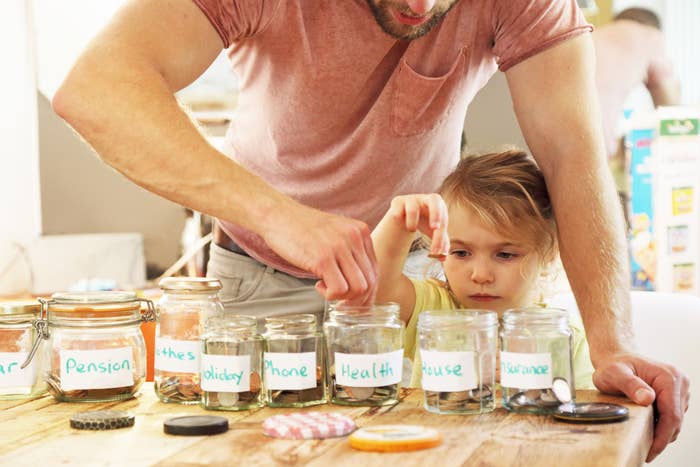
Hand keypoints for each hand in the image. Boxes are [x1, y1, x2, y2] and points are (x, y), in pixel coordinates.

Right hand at [262, 202, 377, 304]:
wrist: (277, 214)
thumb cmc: (302, 228)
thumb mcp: (335, 233)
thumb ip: (349, 251)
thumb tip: (359, 284)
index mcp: (361, 232)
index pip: (375, 271)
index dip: (367, 292)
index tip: (353, 301)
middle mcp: (354, 238)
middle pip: (370, 282)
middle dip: (356, 299)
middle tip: (339, 301)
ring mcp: (339, 247)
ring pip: (359, 288)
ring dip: (343, 297)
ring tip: (326, 289)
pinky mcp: (322, 258)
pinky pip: (339, 289)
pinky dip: (330, 295)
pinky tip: (318, 285)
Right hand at [387, 194, 449, 258]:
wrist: (404, 214)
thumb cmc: (424, 222)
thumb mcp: (433, 233)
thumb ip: (441, 243)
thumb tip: (443, 257)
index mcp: (439, 205)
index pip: (443, 219)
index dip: (440, 236)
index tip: (437, 250)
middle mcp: (426, 198)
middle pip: (435, 199)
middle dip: (436, 214)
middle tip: (434, 228)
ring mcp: (411, 198)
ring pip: (413, 210)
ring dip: (412, 224)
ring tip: (411, 229)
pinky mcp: (398, 201)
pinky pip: (398, 213)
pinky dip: (399, 220)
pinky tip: (400, 221)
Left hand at [592, 353, 689, 461]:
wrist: (615, 357)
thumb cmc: (613, 365)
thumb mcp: (614, 374)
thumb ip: (630, 385)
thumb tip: (648, 398)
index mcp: (668, 377)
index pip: (672, 415)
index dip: (662, 436)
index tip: (651, 450)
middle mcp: (679, 381)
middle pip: (676, 420)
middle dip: (662, 438)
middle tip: (646, 452)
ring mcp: (679, 387)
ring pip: (676, 419)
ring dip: (662, 432)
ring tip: (645, 440)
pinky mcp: (675, 393)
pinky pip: (672, 415)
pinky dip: (662, 424)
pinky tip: (648, 428)